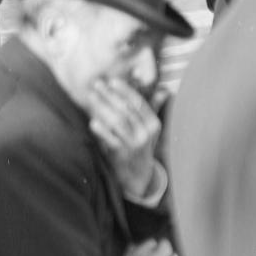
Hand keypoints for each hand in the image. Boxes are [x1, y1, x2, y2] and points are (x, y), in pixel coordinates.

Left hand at [89, 78, 165, 203]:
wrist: (139, 174)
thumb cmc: (142, 145)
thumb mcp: (150, 128)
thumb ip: (154, 107)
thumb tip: (164, 90)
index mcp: (153, 124)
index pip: (139, 103)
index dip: (125, 90)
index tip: (112, 80)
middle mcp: (146, 133)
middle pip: (126, 110)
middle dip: (110, 95)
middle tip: (96, 84)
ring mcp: (135, 144)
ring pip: (117, 122)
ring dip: (103, 108)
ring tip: (91, 97)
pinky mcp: (123, 154)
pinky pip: (111, 140)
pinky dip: (102, 131)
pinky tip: (93, 121)